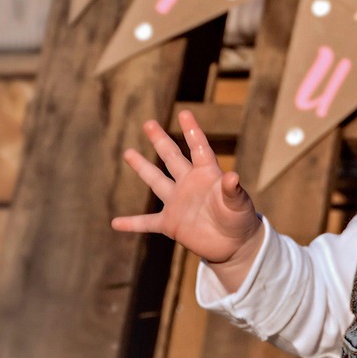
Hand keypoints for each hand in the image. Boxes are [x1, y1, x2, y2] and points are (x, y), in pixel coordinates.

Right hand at [111, 110, 263, 272]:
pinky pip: (147, 222)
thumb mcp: (239, 204)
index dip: (192, 131)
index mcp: (207, 176)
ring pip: (156, 181)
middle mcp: (189, 185)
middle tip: (149, 123)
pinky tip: (115, 223)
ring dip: (142, 167)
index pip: (199, 149)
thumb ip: (233, 191)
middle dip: (160, 141)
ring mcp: (177, 203)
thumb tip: (233, 176)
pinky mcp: (170, 224)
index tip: (185, 113)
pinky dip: (132, 223)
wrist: (236, 245)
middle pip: (172, 158)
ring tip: (128, 153)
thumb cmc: (241, 220)